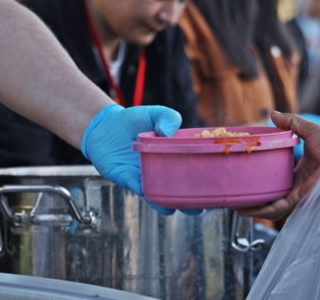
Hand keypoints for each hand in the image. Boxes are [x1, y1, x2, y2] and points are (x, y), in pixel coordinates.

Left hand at [82, 104, 200, 215]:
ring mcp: (147, 177)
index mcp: (175, 156)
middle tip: (199, 207)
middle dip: (191, 203)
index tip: (215, 188)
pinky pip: (138, 188)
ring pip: (161, 197)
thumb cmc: (133, 121)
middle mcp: (163, 171)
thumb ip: (167, 117)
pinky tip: (148, 190)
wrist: (104, 126)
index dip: (205, 182)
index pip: (194, 171)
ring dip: (169, 204)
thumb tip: (168, 132)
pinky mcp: (128, 180)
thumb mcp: (154, 113)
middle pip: (181, 192)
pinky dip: (144, 190)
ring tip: (177, 206)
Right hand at [237, 111, 319, 219]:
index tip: (248, 167)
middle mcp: (295, 182)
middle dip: (254, 192)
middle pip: (271, 190)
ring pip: (270, 202)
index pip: (277, 172)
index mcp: (298, 169)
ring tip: (235, 204)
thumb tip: (273, 114)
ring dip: (253, 205)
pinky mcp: (296, 199)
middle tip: (238, 189)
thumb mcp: (309, 130)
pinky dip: (261, 210)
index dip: (263, 171)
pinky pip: (276, 207)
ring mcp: (295, 192)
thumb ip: (292, 123)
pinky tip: (246, 210)